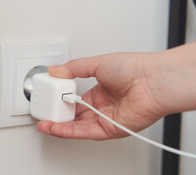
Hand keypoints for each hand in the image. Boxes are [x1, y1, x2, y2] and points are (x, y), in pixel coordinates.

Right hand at [37, 53, 163, 139]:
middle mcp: (103, 105)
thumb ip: (74, 68)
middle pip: (75, 114)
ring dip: (60, 125)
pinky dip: (68, 131)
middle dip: (58, 114)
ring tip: (43, 122)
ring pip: (78, 126)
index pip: (76, 97)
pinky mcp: (110, 129)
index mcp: (101, 89)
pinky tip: (55, 128)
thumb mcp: (97, 63)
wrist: (151, 80)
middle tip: (44, 111)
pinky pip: (85, 132)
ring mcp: (106, 118)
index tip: (50, 96)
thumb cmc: (133, 68)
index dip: (62, 99)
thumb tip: (55, 69)